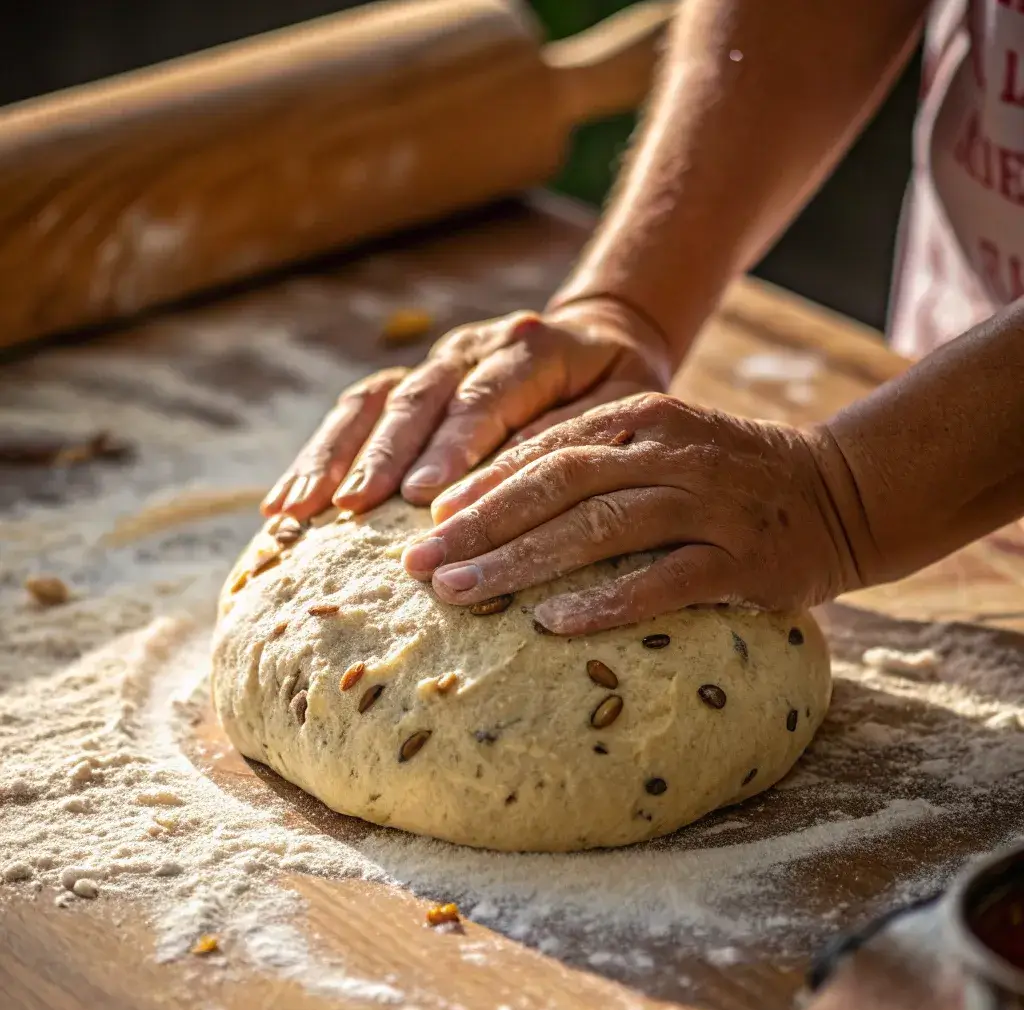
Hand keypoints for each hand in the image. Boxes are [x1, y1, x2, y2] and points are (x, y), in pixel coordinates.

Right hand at [261, 298, 671, 520]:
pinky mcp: (412, 381)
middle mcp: (474, 348)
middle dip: (379, 455)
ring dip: (333, 455)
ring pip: (375, 400)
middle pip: (418, 396)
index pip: (485, 396)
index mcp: (534, 348)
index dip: (451, 444)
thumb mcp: (625, 404)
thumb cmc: (617, 386)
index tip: (420, 495)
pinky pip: (359, 411)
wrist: (599, 339)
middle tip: (350, 508)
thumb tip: (517, 483)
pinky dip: (322, 455)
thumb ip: (575, 434)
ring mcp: (437, 362)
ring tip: (296, 509)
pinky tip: (287, 499)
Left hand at [402, 393, 861, 633]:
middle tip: (420, 563)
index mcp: (643, 417)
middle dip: (480, 524)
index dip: (481, 483)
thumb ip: (594, 458)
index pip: (545, 448)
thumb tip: (500, 498)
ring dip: (521, 562)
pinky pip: (663, 581)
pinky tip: (551, 623)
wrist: (841, 491)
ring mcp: (708, 505)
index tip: (427, 517)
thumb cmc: (730, 476)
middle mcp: (670, 454)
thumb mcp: (662, 444)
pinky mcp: (742, 559)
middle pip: (557, 485)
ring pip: (598, 528)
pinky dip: (605, 601)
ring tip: (461, 593)